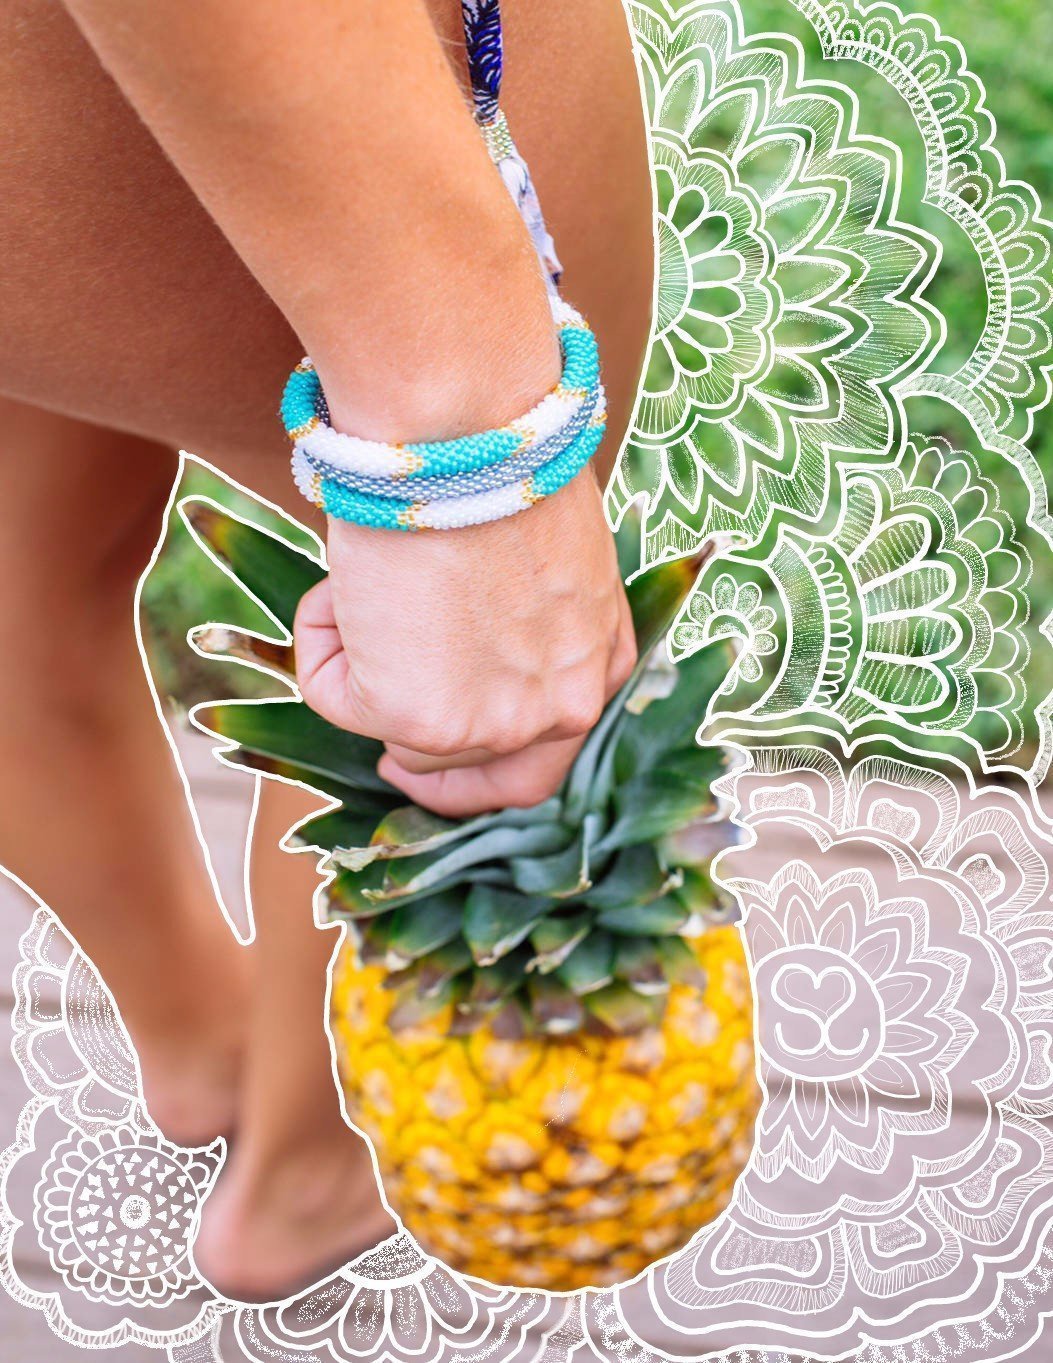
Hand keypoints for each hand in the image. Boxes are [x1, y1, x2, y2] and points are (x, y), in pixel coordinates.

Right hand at [293, 466, 635, 816]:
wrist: (467, 430)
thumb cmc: (502, 461)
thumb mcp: (546, 558)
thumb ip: (525, 623)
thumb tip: (459, 636)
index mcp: (595, 669)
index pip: (540, 763)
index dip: (477, 770)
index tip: (424, 761)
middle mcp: (557, 711)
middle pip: (467, 763)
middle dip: (413, 741)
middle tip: (371, 717)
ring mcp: (489, 723)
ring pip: (395, 730)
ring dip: (361, 657)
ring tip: (366, 577)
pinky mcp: (417, 717)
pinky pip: (333, 694)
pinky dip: (318, 638)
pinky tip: (343, 579)